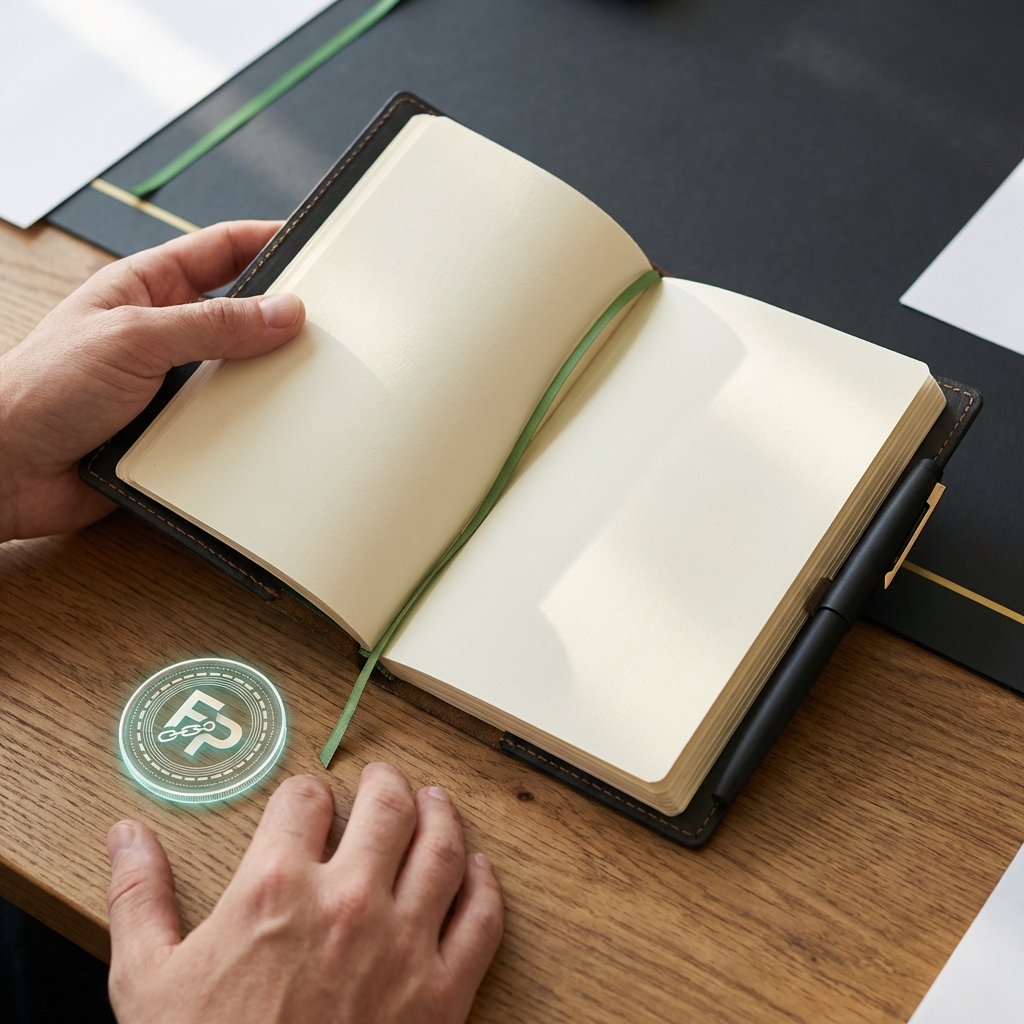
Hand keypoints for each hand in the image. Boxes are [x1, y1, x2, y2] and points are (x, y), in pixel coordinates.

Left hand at [0, 221, 304, 542]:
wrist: (9, 469)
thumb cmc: (40, 389)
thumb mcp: (133, 338)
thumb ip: (212, 324)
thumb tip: (282, 312)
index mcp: (147, 288)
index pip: (222, 250)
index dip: (270, 241)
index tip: (317, 247)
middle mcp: (165, 332)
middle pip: (241, 313)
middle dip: (282, 318)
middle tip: (328, 324)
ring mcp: (173, 382)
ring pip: (241, 372)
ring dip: (268, 379)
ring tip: (306, 380)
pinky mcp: (179, 430)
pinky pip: (230, 422)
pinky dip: (253, 426)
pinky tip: (274, 429)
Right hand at [105, 766, 503, 1023]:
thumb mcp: (146, 980)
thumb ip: (139, 896)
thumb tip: (126, 834)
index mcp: (275, 889)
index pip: (305, 800)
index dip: (306, 792)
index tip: (309, 800)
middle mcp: (347, 902)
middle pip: (386, 806)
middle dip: (384, 783)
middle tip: (382, 781)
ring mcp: (402, 945)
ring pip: (442, 846)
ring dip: (440, 812)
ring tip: (433, 801)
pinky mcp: (442, 993)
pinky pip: (481, 919)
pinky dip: (485, 884)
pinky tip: (477, 869)